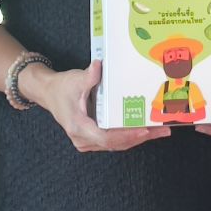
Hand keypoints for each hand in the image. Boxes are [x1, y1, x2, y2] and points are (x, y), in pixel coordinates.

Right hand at [31, 61, 170, 153]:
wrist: (48, 93)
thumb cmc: (61, 87)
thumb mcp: (74, 80)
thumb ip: (88, 76)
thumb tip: (98, 66)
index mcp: (79, 127)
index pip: (106, 137)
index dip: (126, 136)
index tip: (144, 130)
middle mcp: (83, 139)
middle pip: (115, 143)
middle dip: (140, 137)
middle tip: (162, 129)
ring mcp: (87, 141)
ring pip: (116, 144)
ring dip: (138, 138)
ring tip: (159, 130)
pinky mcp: (92, 138)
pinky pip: (113, 141)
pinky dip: (129, 136)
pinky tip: (146, 130)